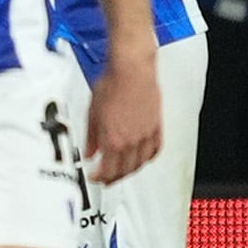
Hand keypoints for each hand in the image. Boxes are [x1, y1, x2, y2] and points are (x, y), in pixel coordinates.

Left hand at [86, 54, 162, 184]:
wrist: (132, 69)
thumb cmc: (112, 84)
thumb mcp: (92, 112)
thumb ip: (92, 137)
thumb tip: (90, 151)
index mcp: (114, 140)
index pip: (107, 170)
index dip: (100, 178)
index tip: (95, 177)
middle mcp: (132, 141)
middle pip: (125, 170)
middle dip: (114, 178)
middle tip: (107, 179)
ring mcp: (146, 134)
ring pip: (141, 163)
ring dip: (131, 170)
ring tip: (123, 171)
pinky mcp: (157, 125)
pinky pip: (156, 149)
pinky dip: (149, 157)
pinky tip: (144, 158)